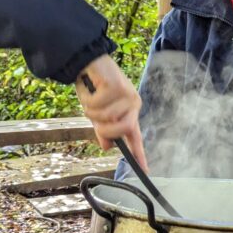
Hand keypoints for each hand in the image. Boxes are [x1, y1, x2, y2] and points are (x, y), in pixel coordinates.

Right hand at [74, 55, 146, 170]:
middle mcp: (133, 104)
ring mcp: (127, 95)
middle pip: (121, 129)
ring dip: (91, 110)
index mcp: (129, 113)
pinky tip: (91, 88)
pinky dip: (88, 99)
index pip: (135, 136)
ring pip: (106, 118)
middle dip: (103, 128)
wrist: (88, 62)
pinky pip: (98, 105)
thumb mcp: (97, 113)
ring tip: (91, 98)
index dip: (139, 154)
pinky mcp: (118, 86)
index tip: (145, 170)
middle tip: (94, 117)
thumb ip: (103, 129)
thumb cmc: (94, 88)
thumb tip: (107, 146)